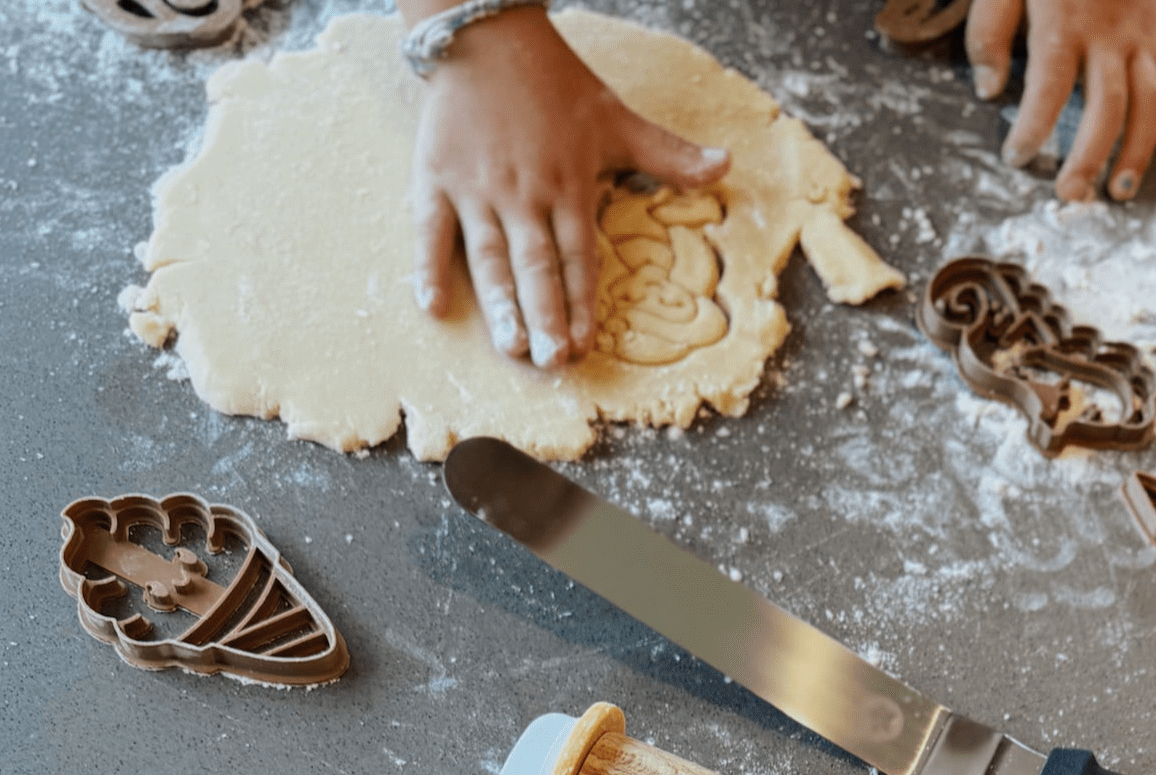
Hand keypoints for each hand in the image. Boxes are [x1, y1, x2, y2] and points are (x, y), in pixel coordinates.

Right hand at [405, 6, 728, 366]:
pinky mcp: (436, 178)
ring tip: (509, 347)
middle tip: (552, 360)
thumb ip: (668, 155)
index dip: (582, 303)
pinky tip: (433, 307)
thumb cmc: (553, 82)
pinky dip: (429, 267)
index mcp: (568, 186)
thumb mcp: (616, 118)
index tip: (586, 344)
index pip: (578, 258)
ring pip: (490, 257)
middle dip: (545, 316)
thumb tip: (726, 166)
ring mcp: (477, 189)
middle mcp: (524, 195)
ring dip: (500, 305)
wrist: (485, 31)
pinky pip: (431, 230)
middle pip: (536, 266)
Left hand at [966, 0, 1155, 202]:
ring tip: (1119, 194)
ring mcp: (1142, 40)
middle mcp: (1109, 35)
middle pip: (1107, 104)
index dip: (1034, 125)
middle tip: (1072, 195)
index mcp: (1065, 21)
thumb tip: (988, 90)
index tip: (1017, 157)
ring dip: (1137, 153)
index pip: (1050, 84)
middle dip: (1091, 154)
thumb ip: (990, 32)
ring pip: (1148, 104)